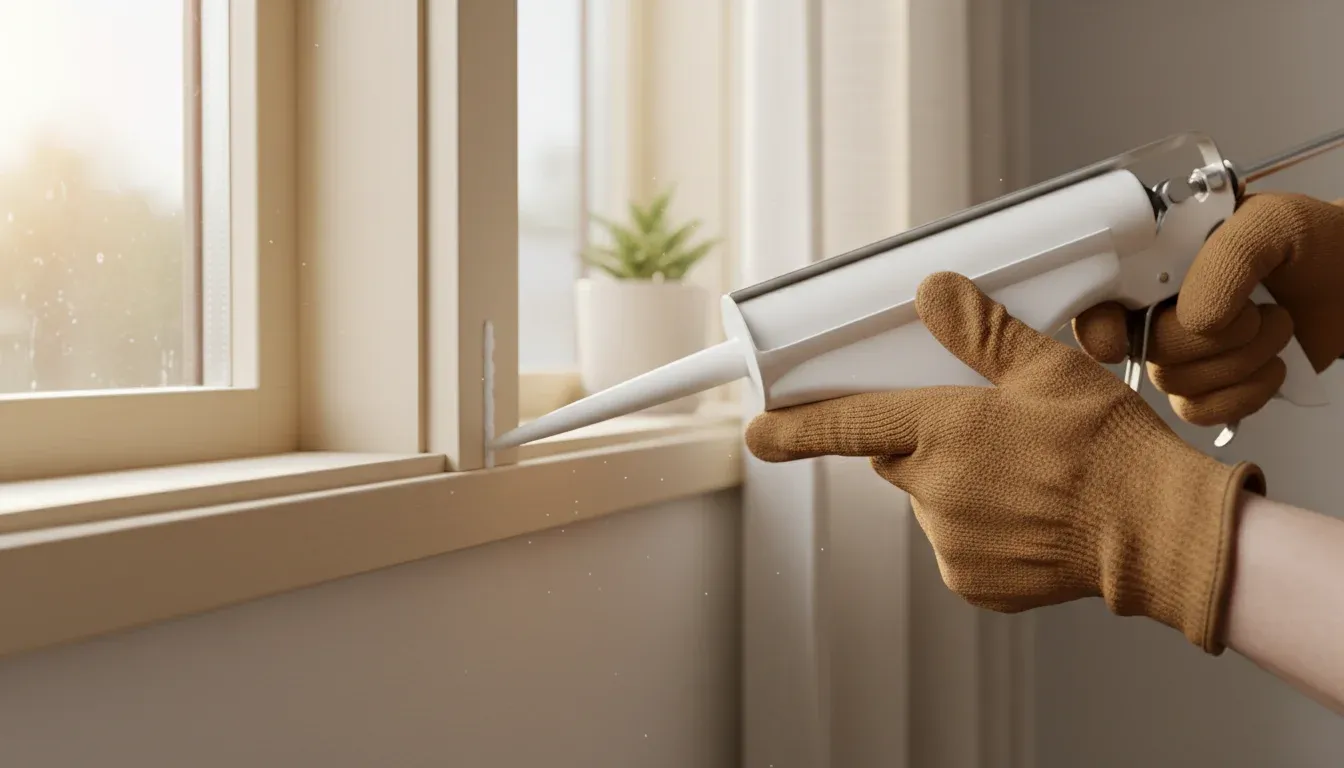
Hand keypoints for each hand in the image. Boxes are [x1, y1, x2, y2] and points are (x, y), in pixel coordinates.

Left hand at [746, 272, 1264, 653]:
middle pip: (897, 457)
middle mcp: (934, 490)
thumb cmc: (1107, 449)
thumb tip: (933, 291)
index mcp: (943, 432)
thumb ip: (981, 331)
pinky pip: (957, 543)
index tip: (755, 431)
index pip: (847, 423)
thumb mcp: (1048, 369)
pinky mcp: (971, 580)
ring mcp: (950, 540)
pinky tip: (1026, 513)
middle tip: (983, 431)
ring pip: (931, 500)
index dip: (794, 427)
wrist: (1156, 533)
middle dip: (924, 441)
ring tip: (1024, 475)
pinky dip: (980, 527)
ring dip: (958, 484)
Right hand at [1073, 193, 1343, 425]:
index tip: (1117, 339)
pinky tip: (1272, 365)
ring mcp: (1183, 354)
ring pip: (1176, 384)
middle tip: (1254, 310)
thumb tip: (1192, 320)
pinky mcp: (1211, 389)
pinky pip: (1202, 413)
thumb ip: (1227, 258)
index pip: (1096, 301)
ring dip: (1242, 361)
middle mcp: (1158, 310)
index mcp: (1154, 262)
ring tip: (1275, 325)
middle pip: (1146, 352)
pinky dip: (1246, 394)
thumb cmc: (1312, 244)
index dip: (1097, 327)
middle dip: (1212, 339)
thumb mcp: (1272, 223)